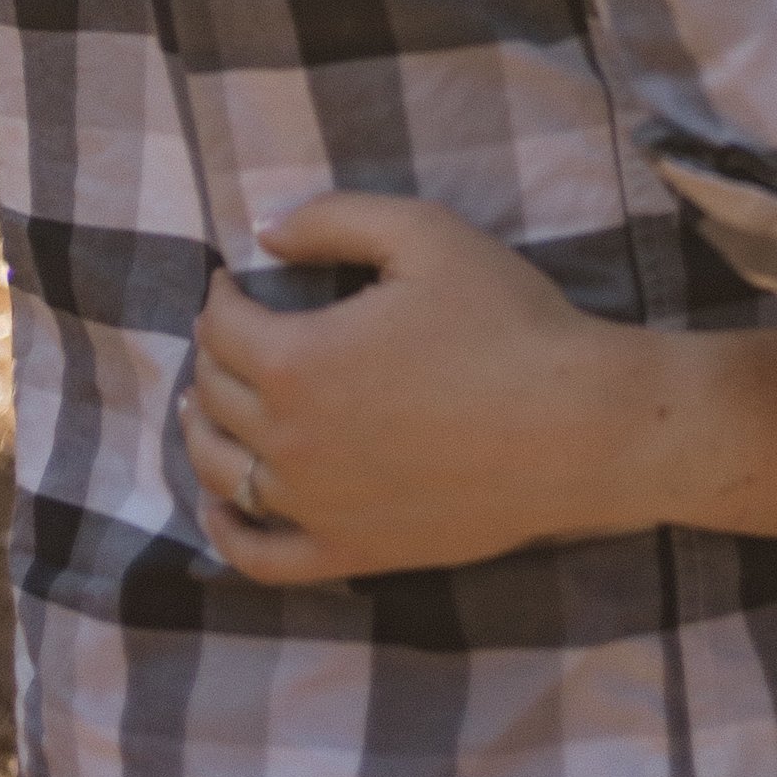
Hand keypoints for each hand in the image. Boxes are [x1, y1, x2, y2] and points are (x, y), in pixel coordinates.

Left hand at [181, 195, 648, 581]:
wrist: (573, 426)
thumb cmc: (505, 320)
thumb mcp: (424, 235)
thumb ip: (333, 220)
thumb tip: (263, 231)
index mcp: (297, 360)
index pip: (223, 327)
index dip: (220, 296)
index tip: (230, 282)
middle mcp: (289, 441)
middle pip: (216, 395)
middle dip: (213, 355)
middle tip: (229, 332)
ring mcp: (315, 508)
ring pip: (222, 473)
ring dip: (202, 433)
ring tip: (206, 405)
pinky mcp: (349, 554)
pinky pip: (259, 556)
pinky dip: (225, 533)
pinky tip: (221, 507)